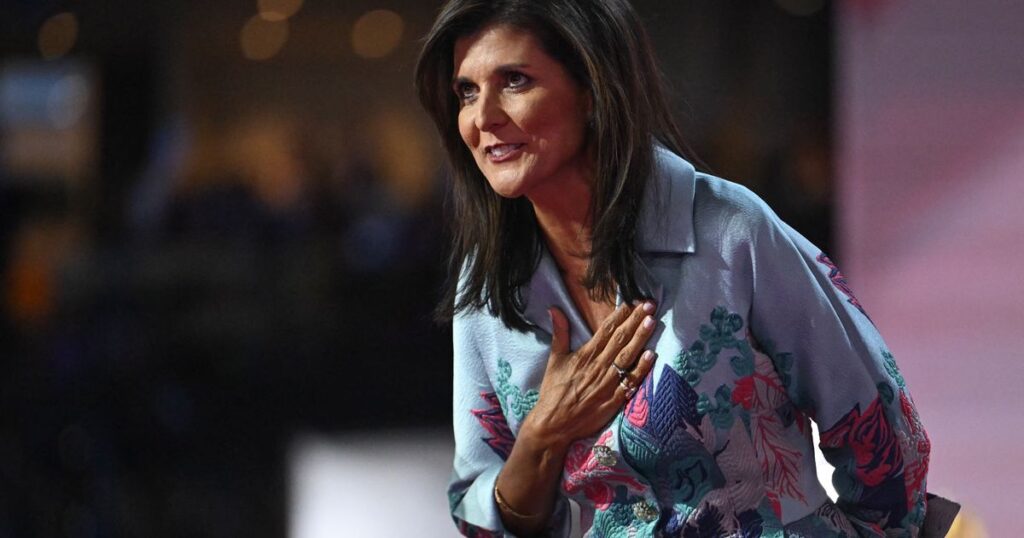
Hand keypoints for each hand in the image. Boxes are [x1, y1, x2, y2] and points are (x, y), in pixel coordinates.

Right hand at [520, 301, 657, 449]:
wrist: (553, 424)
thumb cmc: (553, 392)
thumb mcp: (554, 360)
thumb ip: (559, 333)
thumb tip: (555, 309)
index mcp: (585, 355)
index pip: (606, 330)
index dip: (620, 315)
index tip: (632, 302)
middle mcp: (598, 366)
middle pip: (620, 339)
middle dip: (636, 321)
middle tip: (649, 305)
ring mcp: (608, 383)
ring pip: (627, 357)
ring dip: (640, 338)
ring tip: (652, 322)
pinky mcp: (614, 400)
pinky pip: (630, 382)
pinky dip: (641, 369)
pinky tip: (651, 355)